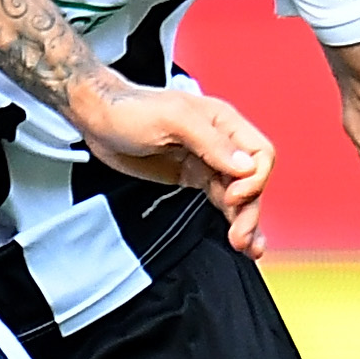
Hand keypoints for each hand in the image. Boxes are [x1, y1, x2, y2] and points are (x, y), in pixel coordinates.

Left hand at [66, 77, 274, 257]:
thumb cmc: (132, 110)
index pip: (260, 154)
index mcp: (224, 122)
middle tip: (239, 238)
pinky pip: (223, 201)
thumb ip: (211, 142)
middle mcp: (222, 142)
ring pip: (241, 195)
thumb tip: (246, 168)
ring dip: (246, 221)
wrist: (99, 119)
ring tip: (246, 248)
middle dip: (249, 209)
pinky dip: (233, 219)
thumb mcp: (172, 120)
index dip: (254, 179)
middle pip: (253, 181)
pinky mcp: (194, 178)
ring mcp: (209, 162)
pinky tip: (242, 241)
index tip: (232, 197)